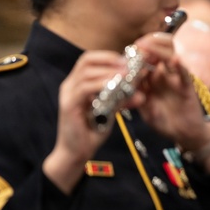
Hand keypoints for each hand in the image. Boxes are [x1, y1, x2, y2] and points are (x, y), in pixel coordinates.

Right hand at [44, 50, 129, 193]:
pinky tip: (115, 86)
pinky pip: (85, 88)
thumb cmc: (92, 131)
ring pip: (86, 71)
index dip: (109, 56)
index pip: (90, 59)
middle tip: (129, 66)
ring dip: (109, 71)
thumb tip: (141, 94)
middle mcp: (70, 84)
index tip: (128, 61)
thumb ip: (121, 100)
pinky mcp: (69, 105)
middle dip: (110, 59)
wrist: (77, 152)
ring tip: (126, 75)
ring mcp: (68, 93)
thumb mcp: (111, 111)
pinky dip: (101, 84)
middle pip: (87, 60)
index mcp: (78, 83)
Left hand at [128, 32, 209, 152]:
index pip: (144, 59)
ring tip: (147, 47)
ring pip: (170, 56)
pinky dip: (180, 66)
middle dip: (147, 45)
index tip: (127, 51)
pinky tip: (175, 60)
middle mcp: (164, 75)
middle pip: (158, 50)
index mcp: (151, 79)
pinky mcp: (188, 87)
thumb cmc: (165, 122)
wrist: (185, 134)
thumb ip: (137, 99)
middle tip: (137, 45)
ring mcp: (176, 79)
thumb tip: (125, 87)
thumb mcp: (145, 111)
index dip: (135, 53)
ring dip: (159, 50)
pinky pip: (185, 74)